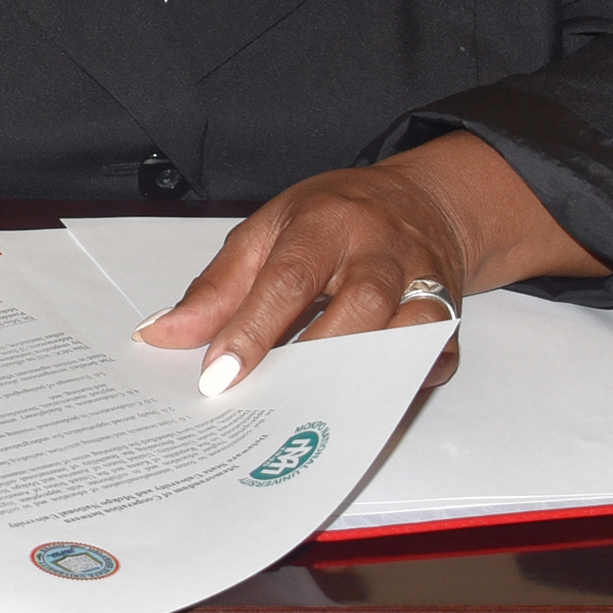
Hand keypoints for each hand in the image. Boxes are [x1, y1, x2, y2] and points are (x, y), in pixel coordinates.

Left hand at [138, 131, 600, 393]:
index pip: (289, 278)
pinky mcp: (450, 320)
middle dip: (314, 357)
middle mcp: (383, 252)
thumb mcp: (266, 231)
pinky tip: (358, 408)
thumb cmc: (335, 218)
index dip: (252, 329)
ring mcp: (425, 284)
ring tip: (312, 409)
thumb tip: (162, 334)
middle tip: (266, 399)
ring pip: (408, 333)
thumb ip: (217, 287)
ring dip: (363, 375)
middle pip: (360, 305)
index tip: (219, 375)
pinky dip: (401, 386)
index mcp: (328, 223)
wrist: (421, 203)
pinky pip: (434, 360)